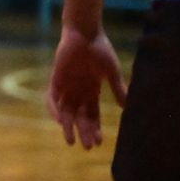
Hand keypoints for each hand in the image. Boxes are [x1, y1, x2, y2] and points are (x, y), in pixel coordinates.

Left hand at [46, 27, 127, 148]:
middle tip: (87, 147)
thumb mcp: (111, 72)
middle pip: (80, 117)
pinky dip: (54, 109)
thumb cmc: (100, 49)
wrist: (85, 33)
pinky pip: (52, 97)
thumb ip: (117, 89)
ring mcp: (66, 86)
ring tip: (71, 141)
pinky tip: (59, 120)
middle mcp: (78, 91)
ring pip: (65, 111)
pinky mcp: (56, 78)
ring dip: (68, 126)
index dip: (95, 129)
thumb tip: (127, 107)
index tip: (100, 143)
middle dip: (83, 132)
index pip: (93, 115)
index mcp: (92, 90)